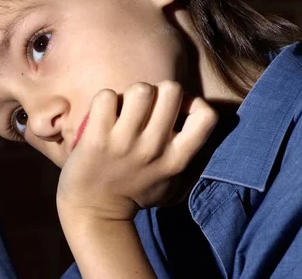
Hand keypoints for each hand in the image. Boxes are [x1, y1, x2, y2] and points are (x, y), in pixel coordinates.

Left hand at [56, 81, 218, 221]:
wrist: (94, 211)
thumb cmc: (134, 191)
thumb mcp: (171, 179)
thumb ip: (187, 151)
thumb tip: (198, 112)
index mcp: (176, 158)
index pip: (207, 116)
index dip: (193, 102)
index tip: (175, 111)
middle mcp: (154, 149)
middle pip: (171, 90)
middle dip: (157, 91)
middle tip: (143, 108)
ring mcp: (125, 143)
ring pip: (141, 89)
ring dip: (130, 94)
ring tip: (123, 109)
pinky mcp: (97, 138)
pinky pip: (107, 97)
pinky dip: (105, 100)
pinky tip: (103, 114)